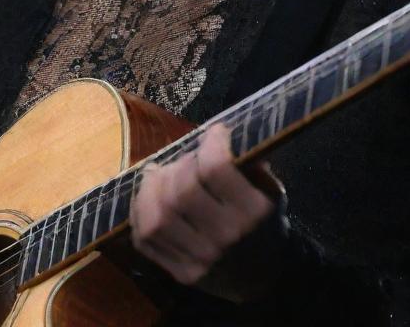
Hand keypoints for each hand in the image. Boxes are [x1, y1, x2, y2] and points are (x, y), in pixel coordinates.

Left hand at [128, 123, 283, 299]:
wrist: (264, 276)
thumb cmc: (263, 220)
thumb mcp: (269, 188)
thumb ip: (247, 161)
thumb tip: (219, 132)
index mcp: (253, 210)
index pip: (215, 167)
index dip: (210, 142)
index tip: (213, 133)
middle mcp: (227, 236)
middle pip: (181, 191)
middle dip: (177, 165)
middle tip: (184, 160)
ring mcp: (202, 259)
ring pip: (156, 217)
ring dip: (151, 188)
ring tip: (158, 175)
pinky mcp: (182, 273)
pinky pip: (145, 239)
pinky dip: (140, 213)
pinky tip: (149, 199)